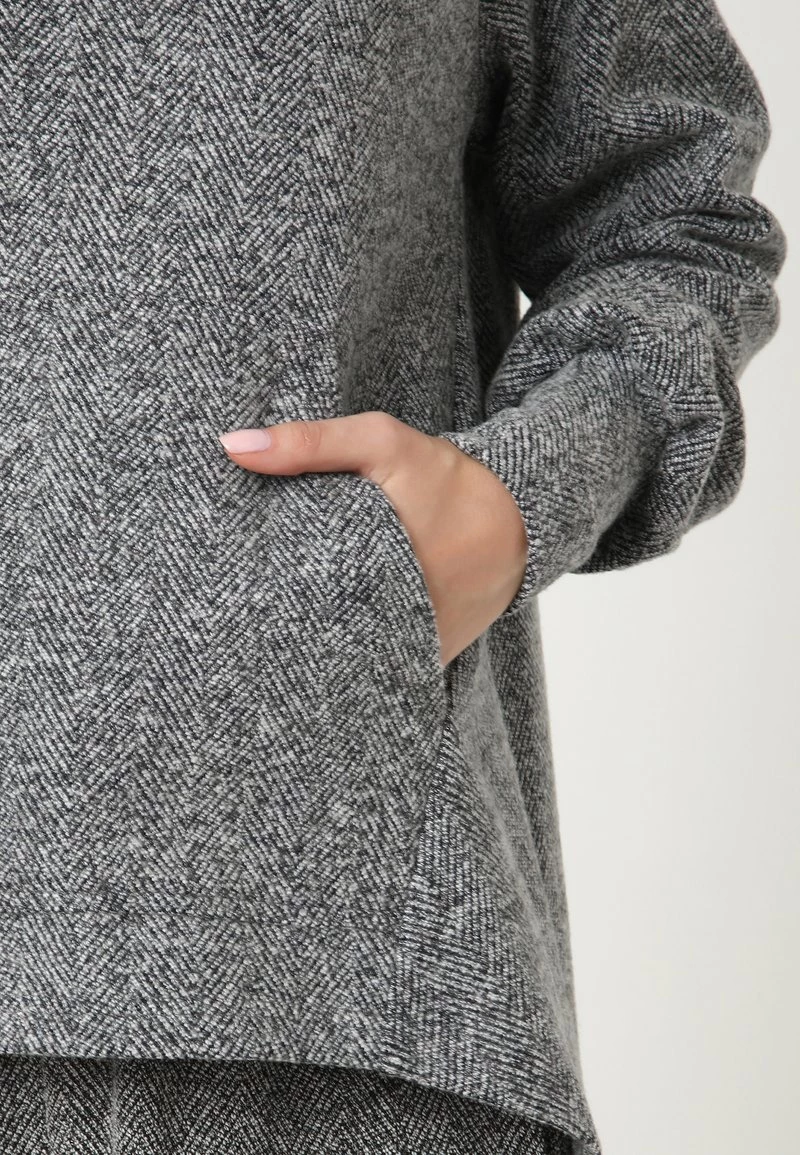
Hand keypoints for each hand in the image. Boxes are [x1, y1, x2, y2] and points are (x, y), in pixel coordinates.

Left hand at [218, 411, 527, 666]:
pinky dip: (352, 652)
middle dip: (275, 624)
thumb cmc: (449, 481)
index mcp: (367, 573)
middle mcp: (388, 624)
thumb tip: (231, 447)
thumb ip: (308, 444)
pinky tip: (328, 635)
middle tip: (237, 611)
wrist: (523, 522)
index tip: (226, 589)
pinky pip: (377, 666)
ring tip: (270, 632)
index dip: (253, 598)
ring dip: (313, 643)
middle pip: (309, 638)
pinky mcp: (427, 660)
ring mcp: (410, 650)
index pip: (287, 603)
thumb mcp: (382, 444)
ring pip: (342, 659)